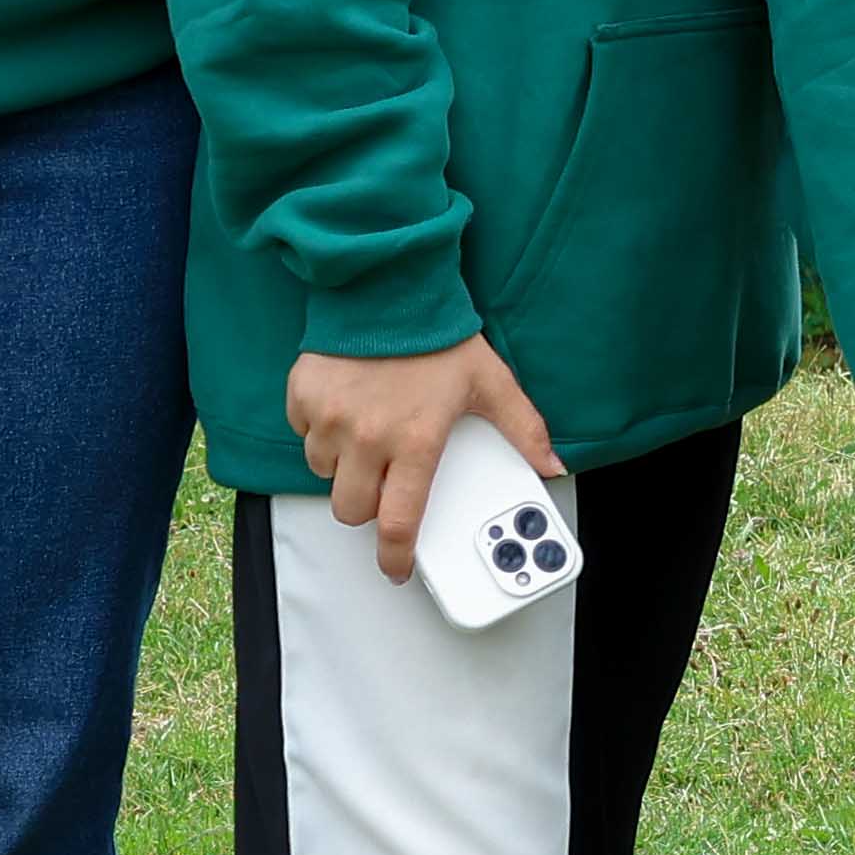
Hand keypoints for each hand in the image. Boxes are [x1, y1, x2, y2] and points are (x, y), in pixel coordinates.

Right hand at [288, 334, 556, 586]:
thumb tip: (551, 465)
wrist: (388, 287)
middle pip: (351, 510)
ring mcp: (330, 419)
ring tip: (369, 433)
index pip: (398, 521)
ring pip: (324, 473)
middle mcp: (367, 437)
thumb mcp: (491, 383)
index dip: (396, 555)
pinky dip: (321, 431)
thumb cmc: (438, 335)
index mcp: (415, 441)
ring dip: (344, 467)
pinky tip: (346, 407)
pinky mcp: (303, 397)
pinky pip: (304, 434)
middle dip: (367, 507)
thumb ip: (523, 429)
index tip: (396, 568)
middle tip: (384, 484)